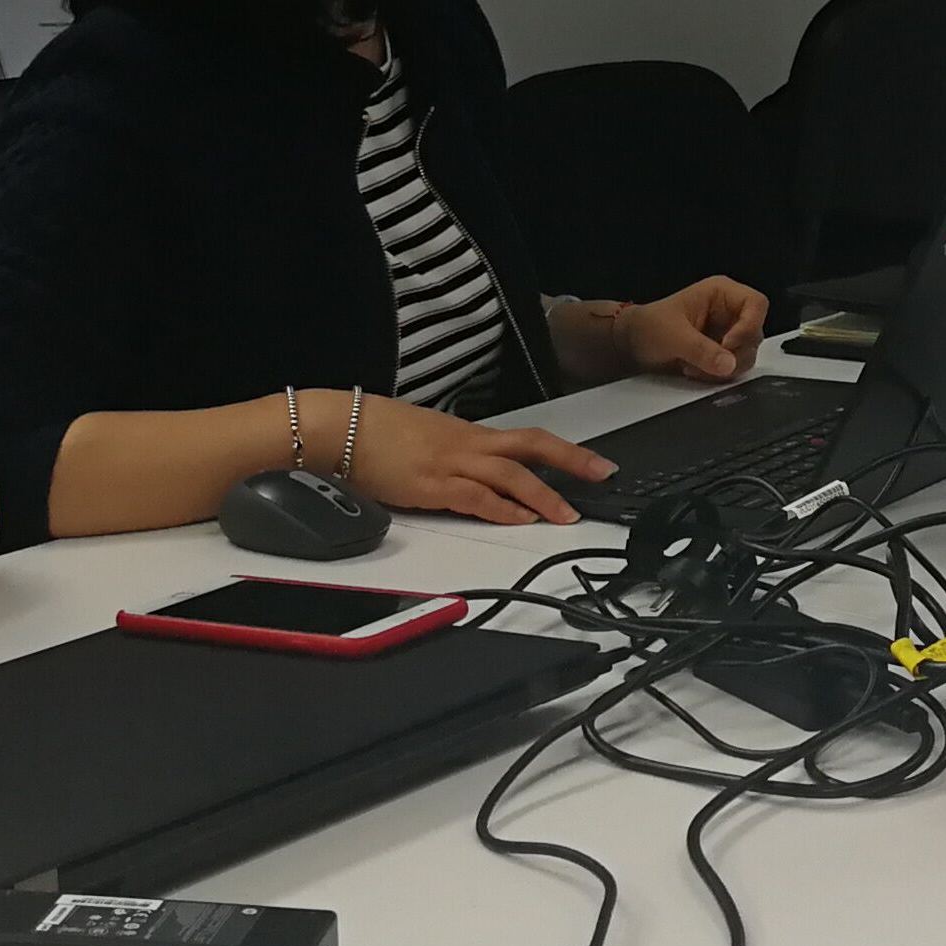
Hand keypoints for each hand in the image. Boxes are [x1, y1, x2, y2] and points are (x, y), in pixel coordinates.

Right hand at [346, 398, 615, 525]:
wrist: (340, 426)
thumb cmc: (375, 432)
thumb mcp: (427, 438)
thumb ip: (455, 453)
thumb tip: (474, 468)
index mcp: (469, 434)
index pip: (527, 440)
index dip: (562, 451)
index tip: (592, 462)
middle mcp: (468, 444)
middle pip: (532, 446)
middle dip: (572, 460)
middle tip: (605, 473)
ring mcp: (451, 463)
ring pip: (511, 475)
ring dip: (543, 495)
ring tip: (569, 513)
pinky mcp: (430, 484)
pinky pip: (475, 497)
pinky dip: (502, 509)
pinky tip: (522, 519)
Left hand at [619, 276, 768, 384]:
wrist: (632, 344)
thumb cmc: (648, 327)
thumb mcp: (673, 336)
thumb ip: (701, 350)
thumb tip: (728, 364)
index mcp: (721, 293)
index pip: (756, 304)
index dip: (748, 326)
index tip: (728, 344)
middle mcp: (729, 311)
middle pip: (754, 333)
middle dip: (733, 353)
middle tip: (709, 362)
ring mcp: (728, 332)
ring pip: (747, 353)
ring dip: (724, 367)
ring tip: (695, 367)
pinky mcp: (722, 351)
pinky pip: (735, 366)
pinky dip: (718, 374)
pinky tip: (696, 370)